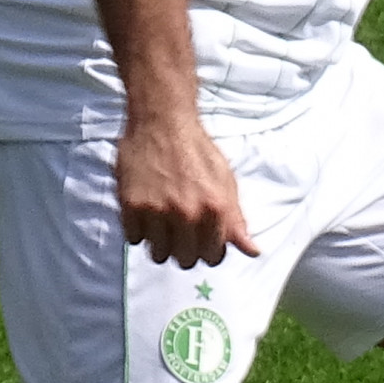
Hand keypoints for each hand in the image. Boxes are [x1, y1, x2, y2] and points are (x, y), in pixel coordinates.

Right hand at [117, 110, 261, 266]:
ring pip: (158, 254)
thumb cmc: (197, 150)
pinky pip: (134, 239)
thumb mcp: (226, 182)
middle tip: (180, 232)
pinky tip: (146, 212)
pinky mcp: (131, 205)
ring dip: (161, 243)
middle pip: (184, 260)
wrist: (162, 121)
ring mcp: (157, 211)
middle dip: (184, 250)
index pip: (213, 257)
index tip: (201, 241)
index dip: (207, 251)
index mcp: (215, 209)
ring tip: (163, 222)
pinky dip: (139, 230)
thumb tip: (252, 252)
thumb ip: (236, 220)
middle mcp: (187, 213)